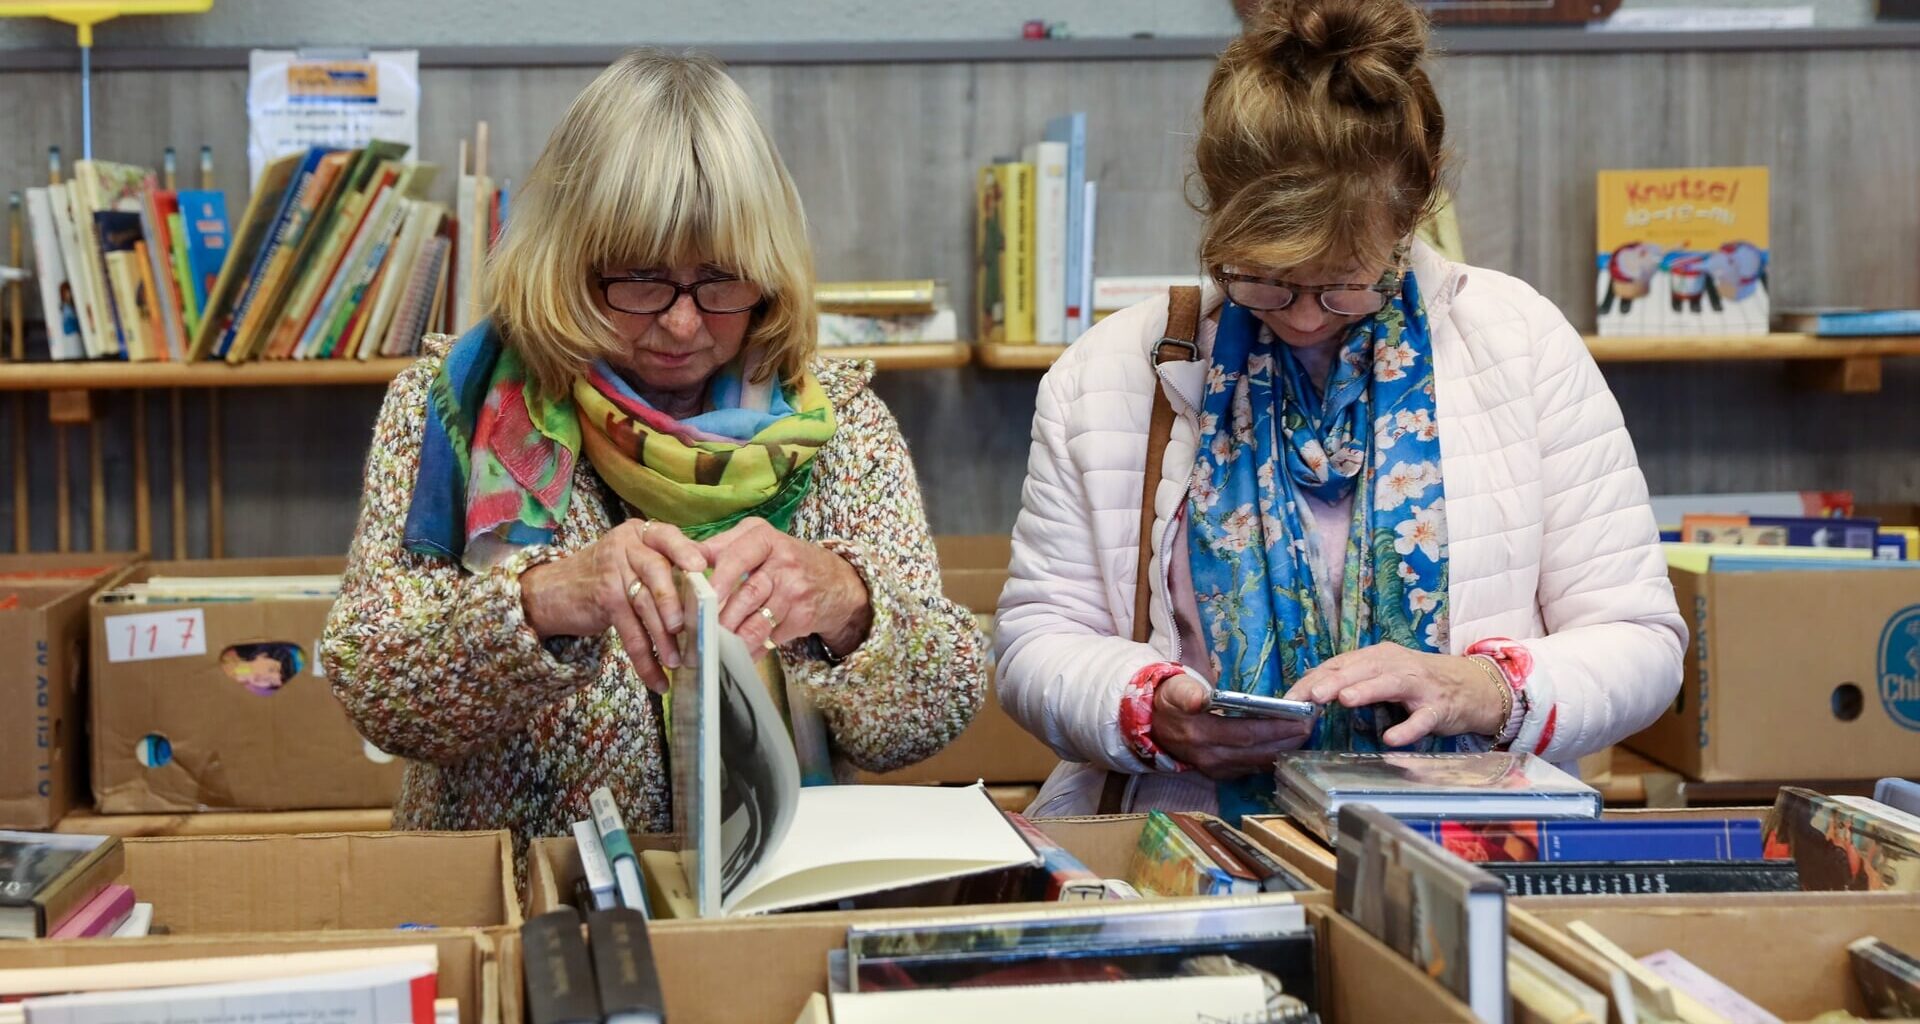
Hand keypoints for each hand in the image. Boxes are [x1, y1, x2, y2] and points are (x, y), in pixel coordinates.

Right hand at [519, 520, 708, 693]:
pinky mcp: (604, 601)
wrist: (550, 591)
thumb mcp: (634, 558)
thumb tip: (711, 579)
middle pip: (657, 570)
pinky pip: (631, 634)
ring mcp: (612, 573)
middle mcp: (626, 547)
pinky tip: (658, 679)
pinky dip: (646, 660)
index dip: (685, 550)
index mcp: (640, 533)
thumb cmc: (605, 575)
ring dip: (664, 638)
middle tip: (687, 626)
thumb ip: (667, 563)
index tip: (701, 566)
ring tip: (677, 662)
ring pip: (645, 606)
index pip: (667, 536)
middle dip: (674, 600)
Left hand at [702, 518, 871, 653]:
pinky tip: (737, 657)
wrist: (838, 581)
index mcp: (765, 539)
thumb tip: (681, 558)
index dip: (718, 578)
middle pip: (747, 594)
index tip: (701, 596)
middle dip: (721, 618)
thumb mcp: (759, 541)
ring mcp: (795, 592)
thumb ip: (721, 546)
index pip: (737, 556)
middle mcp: (784, 563)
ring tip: (712, 650)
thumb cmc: (785, 560)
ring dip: (733, 639)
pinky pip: (770, 639)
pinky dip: (751, 650)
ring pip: (758, 622)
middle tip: (698, 633)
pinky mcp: (802, 618)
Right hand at [1150, 675, 1313, 780]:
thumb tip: (1199, 699)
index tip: (1301, 715)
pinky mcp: (1220, 774)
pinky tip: (1289, 746)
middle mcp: (1211, 757)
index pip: (1247, 733)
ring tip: (1307, 732)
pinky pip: (1253, 768)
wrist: (1152, 725)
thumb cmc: (1169, 700)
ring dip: (1286, 749)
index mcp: (1200, 735)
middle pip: (1259, 750)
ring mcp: (1216, 769)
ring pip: (1259, 762)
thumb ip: (1185, 692)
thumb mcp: (1172, 690)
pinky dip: (1273, 757)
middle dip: (1290, 738)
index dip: (1277, 726)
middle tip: (1313, 722)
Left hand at [1283, 645, 1505, 746]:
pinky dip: (1407, 729)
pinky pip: (1422, 719)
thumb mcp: (1384, 674)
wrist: (1473, 685)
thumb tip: (1311, 688)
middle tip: (1313, 695)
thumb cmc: (1418, 681)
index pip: (1340, 665)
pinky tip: (1391, 738)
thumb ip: (1352, 679)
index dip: (1314, 680)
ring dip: (1367, 691)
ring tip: (1344, 699)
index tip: (1291, 697)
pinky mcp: (1440, 707)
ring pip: (1390, 684)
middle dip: (1335, 681)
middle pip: (1362, 670)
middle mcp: (1398, 665)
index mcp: (1379, 656)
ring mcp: (1420, 686)